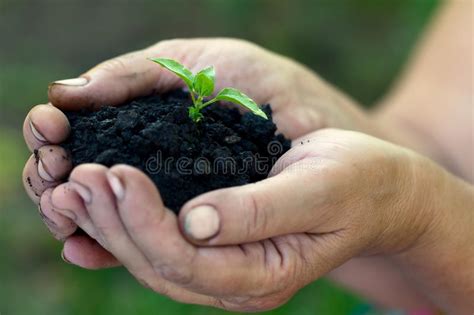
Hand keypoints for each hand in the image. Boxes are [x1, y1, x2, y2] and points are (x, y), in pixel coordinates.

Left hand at [48, 129, 435, 310]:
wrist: (379, 191)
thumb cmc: (357, 182)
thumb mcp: (319, 189)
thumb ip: (262, 211)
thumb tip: (194, 222)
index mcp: (265, 274)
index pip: (187, 261)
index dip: (144, 221)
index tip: (115, 172)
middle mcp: (238, 280)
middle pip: (158, 264)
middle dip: (113, 221)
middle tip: (77, 174)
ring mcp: (225, 266)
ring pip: (151, 256)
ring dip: (109, 221)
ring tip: (74, 182)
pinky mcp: (218, 242)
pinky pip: (161, 241)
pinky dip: (125, 219)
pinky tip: (99, 197)